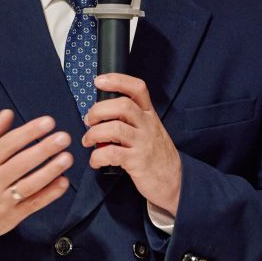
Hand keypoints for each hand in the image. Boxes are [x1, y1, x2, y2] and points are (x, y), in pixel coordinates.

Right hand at [0, 110, 72, 246]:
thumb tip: (7, 113)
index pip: (8, 144)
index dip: (29, 132)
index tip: (49, 122)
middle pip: (21, 163)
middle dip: (44, 149)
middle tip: (64, 137)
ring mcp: (2, 200)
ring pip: (30, 184)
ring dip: (50, 171)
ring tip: (67, 158)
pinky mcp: (11, 217)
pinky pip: (33, 204)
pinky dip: (50, 194)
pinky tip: (63, 182)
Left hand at [82, 73, 181, 215]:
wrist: (174, 180)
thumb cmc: (155, 153)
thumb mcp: (148, 129)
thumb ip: (130, 118)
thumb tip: (101, 111)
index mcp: (148, 114)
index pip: (137, 88)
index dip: (117, 80)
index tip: (98, 81)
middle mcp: (147, 125)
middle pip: (122, 105)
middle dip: (98, 110)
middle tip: (88, 120)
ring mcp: (143, 143)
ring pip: (115, 128)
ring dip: (94, 133)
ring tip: (87, 141)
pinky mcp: (137, 161)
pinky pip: (112, 153)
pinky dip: (97, 156)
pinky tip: (95, 160)